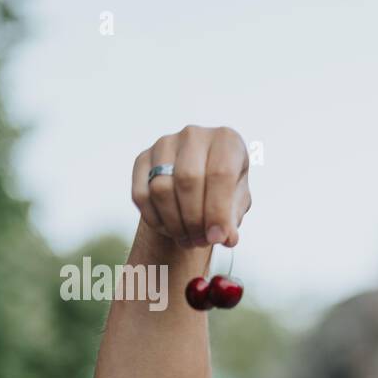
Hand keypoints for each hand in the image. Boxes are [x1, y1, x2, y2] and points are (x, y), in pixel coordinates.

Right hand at [131, 125, 251, 248]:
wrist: (199, 182)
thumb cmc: (224, 192)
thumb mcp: (237, 203)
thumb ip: (232, 219)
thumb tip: (226, 237)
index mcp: (226, 140)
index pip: (220, 173)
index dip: (217, 210)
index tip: (217, 238)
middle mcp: (194, 136)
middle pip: (187, 180)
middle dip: (194, 220)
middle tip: (201, 242)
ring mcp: (165, 144)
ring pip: (161, 188)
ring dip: (175, 223)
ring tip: (189, 240)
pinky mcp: (142, 159)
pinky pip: (141, 194)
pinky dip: (155, 220)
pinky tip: (170, 230)